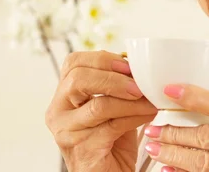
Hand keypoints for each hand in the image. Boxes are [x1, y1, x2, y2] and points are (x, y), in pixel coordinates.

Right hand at [45, 51, 156, 171]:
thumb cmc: (111, 143)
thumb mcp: (112, 108)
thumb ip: (118, 88)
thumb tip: (141, 67)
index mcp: (63, 96)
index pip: (73, 63)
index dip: (102, 59)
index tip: (128, 64)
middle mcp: (58, 112)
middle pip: (78, 78)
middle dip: (113, 76)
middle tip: (138, 83)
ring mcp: (67, 131)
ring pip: (99, 104)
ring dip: (130, 100)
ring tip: (149, 99)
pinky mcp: (83, 148)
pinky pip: (112, 125)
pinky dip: (135, 116)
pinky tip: (149, 114)